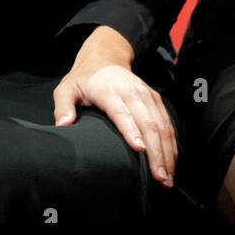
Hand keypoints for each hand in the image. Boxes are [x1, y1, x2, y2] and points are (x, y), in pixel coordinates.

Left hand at [52, 27, 176, 185]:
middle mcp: (133, 92)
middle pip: (148, 122)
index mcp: (110, 90)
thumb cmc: (84, 78)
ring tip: (168, 177)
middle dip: (156, 151)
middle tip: (159, 178)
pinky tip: (171, 161)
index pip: (123, 113)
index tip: (139, 150)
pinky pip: (167, 122)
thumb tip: (64, 125)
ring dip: (167, 151)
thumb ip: (63, 106)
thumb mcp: (67, 88)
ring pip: (162, 124)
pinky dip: (171, 143)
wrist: (105, 56)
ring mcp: (147, 94)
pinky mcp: (155, 99)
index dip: (132, 131)